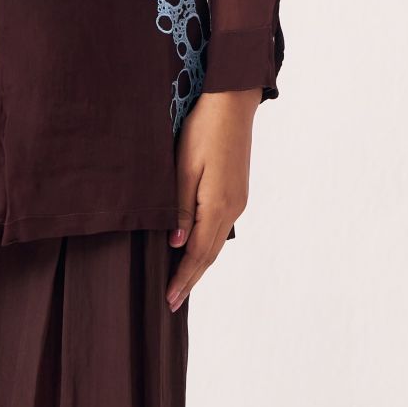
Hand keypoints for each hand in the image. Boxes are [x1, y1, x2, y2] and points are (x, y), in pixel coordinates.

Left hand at [165, 87, 261, 310]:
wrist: (232, 103)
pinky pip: (219, 227)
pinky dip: (206, 245)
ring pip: (216, 242)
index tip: (170, 300)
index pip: (197, 253)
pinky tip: (195, 248)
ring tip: (182, 282)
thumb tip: (176, 244)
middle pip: (209, 254)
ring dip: (199, 264)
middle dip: (191, 279)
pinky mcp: (236, 192)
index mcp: (218, 205)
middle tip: (173, 302)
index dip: (183, 278)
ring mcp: (237, 201)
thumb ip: (181, 208)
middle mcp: (232, 208)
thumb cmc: (204, 130)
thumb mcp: (185, 168)